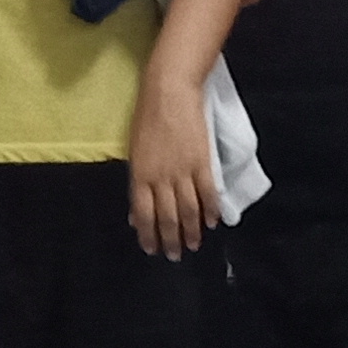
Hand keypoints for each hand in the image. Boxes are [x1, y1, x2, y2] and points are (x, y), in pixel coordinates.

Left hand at [126, 72, 221, 256]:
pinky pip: (208, 193)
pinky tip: (213, 221)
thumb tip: (137, 213)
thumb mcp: (135, 151)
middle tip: (176, 255)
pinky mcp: (203, 162)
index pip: (143, 215)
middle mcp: (161, 178)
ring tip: (195, 244)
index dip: (149, 235)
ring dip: (192, 231)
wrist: (169, 91)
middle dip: (171, 240)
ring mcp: (183, 171)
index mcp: (140, 175)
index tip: (153, 249)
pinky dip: (211, 209)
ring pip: (189, 210)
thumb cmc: (147, 117)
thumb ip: (139, 183)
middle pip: (167, 217)